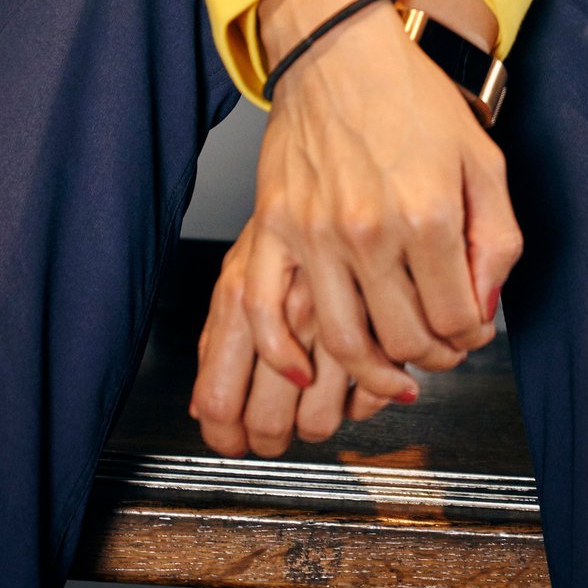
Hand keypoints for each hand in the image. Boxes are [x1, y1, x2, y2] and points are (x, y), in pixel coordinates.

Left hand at [189, 217, 406, 456]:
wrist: (361, 145)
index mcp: (242, 293)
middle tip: (278, 431)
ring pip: (320, 422)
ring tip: (322, 402)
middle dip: (271, 439)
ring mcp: (338, 315)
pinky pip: (369, 399)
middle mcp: (287, 309)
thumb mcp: (249, 258)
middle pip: (268, 423)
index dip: (223, 435)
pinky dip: (364, 403)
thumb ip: (221, 331)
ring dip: (320, 423)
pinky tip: (360, 382)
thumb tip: (201, 404)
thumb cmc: (303, 201)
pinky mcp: (386, 319)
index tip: (233, 442)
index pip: (218, 399)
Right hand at [243, 0, 521, 396]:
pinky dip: (284, 355)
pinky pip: (268, 313)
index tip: (472, 330)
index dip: (473, 336)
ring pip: (345, 342)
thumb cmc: (412, 97)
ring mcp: (317, 234)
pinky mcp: (276, 228)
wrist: (340, 50)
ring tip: (393, 369)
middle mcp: (371, 231)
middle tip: (440, 347)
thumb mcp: (482, 159)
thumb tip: (484, 309)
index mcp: (429, 214)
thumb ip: (497, 238)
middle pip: (406, 339)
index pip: (458, 318)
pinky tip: (305, 369)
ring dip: (375, 373)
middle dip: (434, 356)